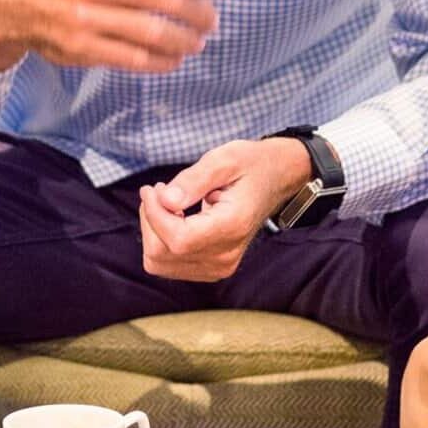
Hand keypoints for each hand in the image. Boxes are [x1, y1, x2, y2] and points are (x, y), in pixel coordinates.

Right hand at [0, 0, 225, 75]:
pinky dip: (161, 62)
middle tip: (212, 19)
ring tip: (198, 41)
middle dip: (199, 13)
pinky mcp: (83, 48)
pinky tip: (174, 59)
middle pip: (167, 2)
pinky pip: (133, 59)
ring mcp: (90, 18)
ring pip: (154, 34)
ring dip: (185, 40)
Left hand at [137, 138, 311, 281]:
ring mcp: (220, 266)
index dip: (154, 214)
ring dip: (153, 231)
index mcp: (232, 226)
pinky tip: (174, 217)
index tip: (152, 188)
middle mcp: (226, 255)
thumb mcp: (223, 159)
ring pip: (160, 263)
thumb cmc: (250, 165)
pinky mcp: (213, 268)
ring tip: (167, 202)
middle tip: (160, 190)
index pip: (177, 238)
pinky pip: (169, 265)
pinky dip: (161, 241)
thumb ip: (193, 180)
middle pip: (162, 253)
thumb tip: (165, 200)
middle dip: (150, 219)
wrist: (276, 179)